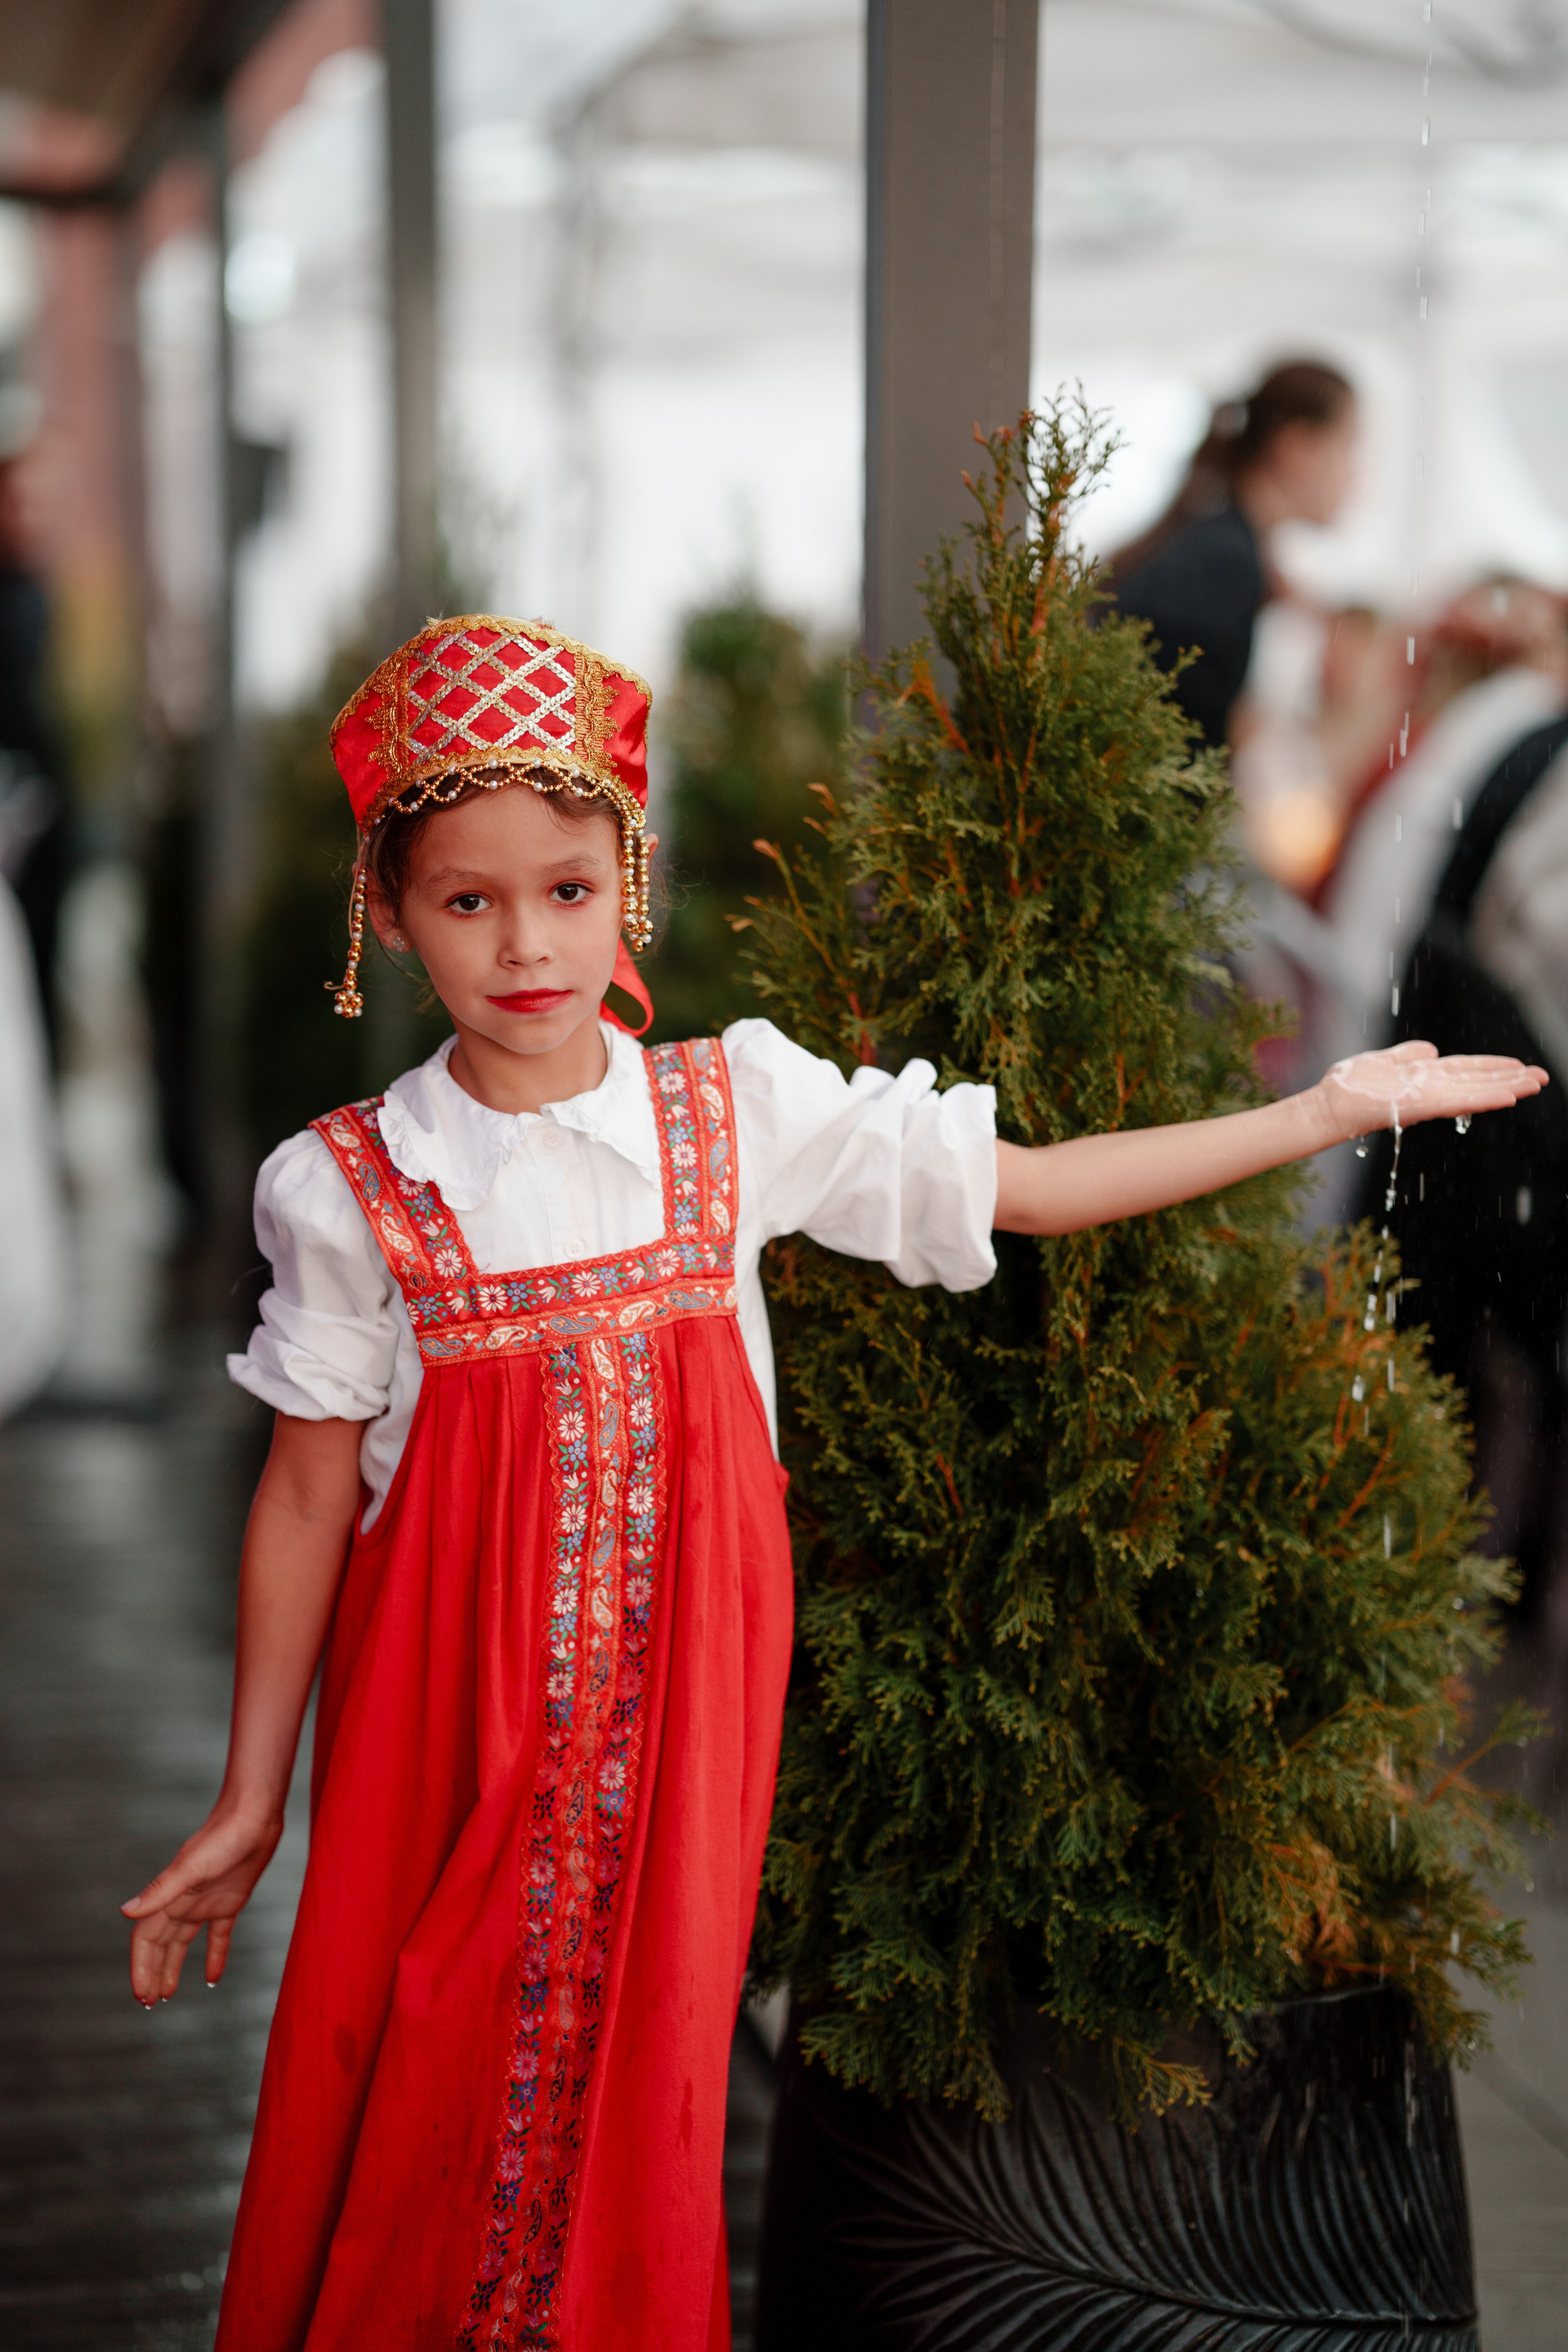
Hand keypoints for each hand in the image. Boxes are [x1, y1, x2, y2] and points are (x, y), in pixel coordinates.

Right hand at [122, 1799, 284, 2004]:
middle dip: (152, 1972)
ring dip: (173, 1966)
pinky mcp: (230, 1900)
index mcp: (170, 1895)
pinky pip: (219, 1935)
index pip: (147, 1939)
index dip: (141, 1966)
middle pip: (161, 1944)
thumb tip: (126, 1912)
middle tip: (147, 2003)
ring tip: (167, 1994)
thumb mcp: (192, 1867)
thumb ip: (161, 1891)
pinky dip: (215, 1956)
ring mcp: (206, 1901)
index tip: (140, 1995)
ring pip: (183, 1941)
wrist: (256, 1814)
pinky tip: (213, 1978)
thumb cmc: (224, 1836)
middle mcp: (184, 1901)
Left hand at [1314, 1040, 1547, 1146]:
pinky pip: (1457, 1101)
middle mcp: (1431, 1089)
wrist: (1328, 1105)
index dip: (1494, 1067)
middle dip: (1511, 1079)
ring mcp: (1428, 1098)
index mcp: (1425, 1076)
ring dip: (1506, 1088)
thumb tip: (1431, 1050)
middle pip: (1478, 1081)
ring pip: (1475, 1092)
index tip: (1520, 1065)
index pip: (1467, 1070)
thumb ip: (1408, 1056)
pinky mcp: (1420, 1105)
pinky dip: (1483, 1098)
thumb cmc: (1350, 1086)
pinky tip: (1506, 1096)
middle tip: (1542, 1078)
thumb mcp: (1384, 1062)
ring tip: (1534, 1085)